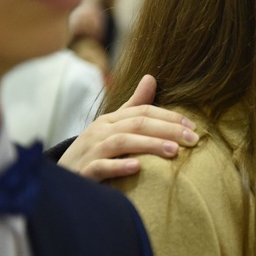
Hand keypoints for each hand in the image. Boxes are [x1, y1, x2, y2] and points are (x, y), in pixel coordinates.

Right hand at [58, 75, 199, 180]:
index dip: (169, 117)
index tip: (193, 127)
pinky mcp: (84, 172)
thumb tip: (151, 77)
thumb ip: (134, 105)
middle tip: (192, 139)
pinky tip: (137, 168)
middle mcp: (100, 131)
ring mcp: (90, 151)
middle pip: (137, 124)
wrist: (62, 179)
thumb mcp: (114, 126)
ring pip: (121, 142)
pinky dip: (119, 166)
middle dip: (167, 129)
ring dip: (149, 145)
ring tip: (174, 151)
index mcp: (110, 120)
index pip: (143, 112)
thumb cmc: (94, 151)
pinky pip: (100, 167)